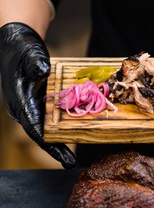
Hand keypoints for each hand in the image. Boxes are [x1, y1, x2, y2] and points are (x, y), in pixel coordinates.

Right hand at [0, 22, 75, 168]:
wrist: (18, 44)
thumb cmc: (21, 49)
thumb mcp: (28, 54)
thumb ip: (34, 63)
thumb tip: (42, 71)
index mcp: (20, 102)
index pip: (34, 128)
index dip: (49, 144)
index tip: (60, 157)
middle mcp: (26, 108)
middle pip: (42, 133)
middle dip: (56, 149)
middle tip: (70, 163)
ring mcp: (35, 106)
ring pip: (49, 127)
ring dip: (61, 140)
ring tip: (72, 157)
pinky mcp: (44, 102)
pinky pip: (55, 116)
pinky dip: (66, 124)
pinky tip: (80, 130)